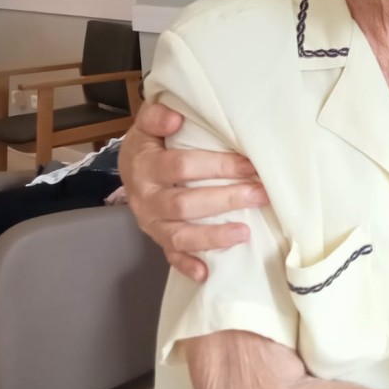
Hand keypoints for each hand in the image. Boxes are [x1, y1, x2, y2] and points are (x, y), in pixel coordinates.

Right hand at [119, 101, 267, 281]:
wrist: (129, 165)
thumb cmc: (151, 142)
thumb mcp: (147, 124)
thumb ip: (156, 115)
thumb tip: (175, 117)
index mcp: (145, 166)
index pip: (182, 167)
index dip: (217, 166)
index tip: (250, 165)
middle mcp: (146, 198)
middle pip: (184, 204)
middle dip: (225, 200)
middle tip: (260, 195)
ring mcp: (151, 222)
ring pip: (179, 235)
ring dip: (212, 237)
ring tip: (245, 234)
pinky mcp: (156, 238)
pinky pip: (170, 256)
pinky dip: (187, 266)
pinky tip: (208, 273)